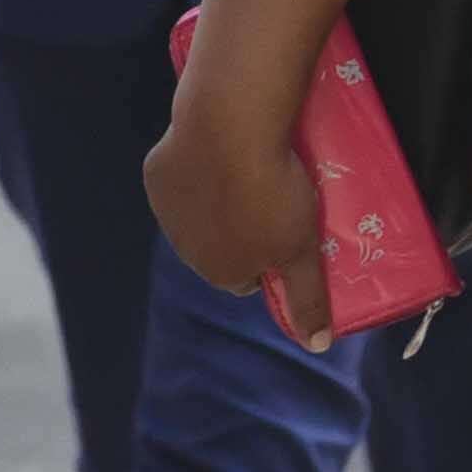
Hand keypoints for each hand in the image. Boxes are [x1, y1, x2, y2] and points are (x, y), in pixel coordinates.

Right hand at [144, 82, 330, 340]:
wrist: (230, 126)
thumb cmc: (274, 192)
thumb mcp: (303, 250)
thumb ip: (306, 299)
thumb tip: (316, 346)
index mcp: (221, 272)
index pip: (247, 280)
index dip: (269, 259)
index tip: (287, 233)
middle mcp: (185, 250)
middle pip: (218, 248)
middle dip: (239, 233)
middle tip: (270, 202)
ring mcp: (166, 211)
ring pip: (195, 216)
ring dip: (215, 204)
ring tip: (245, 175)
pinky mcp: (155, 174)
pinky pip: (179, 180)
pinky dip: (196, 172)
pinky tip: (216, 154)